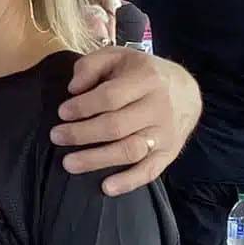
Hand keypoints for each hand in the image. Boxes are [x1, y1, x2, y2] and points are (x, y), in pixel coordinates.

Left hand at [52, 50, 200, 195]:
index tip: (62, 112)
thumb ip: (91, 65)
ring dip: (97, 159)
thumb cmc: (141, 73)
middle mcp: (158, 107)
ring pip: (129, 151)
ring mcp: (165, 133)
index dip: (83, 107)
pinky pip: (150, 171)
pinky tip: (106, 187)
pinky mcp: (170, 153)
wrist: (187, 91)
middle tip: (56, 137)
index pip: (110, 97)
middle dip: (81, 134)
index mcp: (146, 80)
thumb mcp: (117, 57)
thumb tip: (73, 88)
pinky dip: (129, 182)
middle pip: (116, 126)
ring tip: (69, 163)